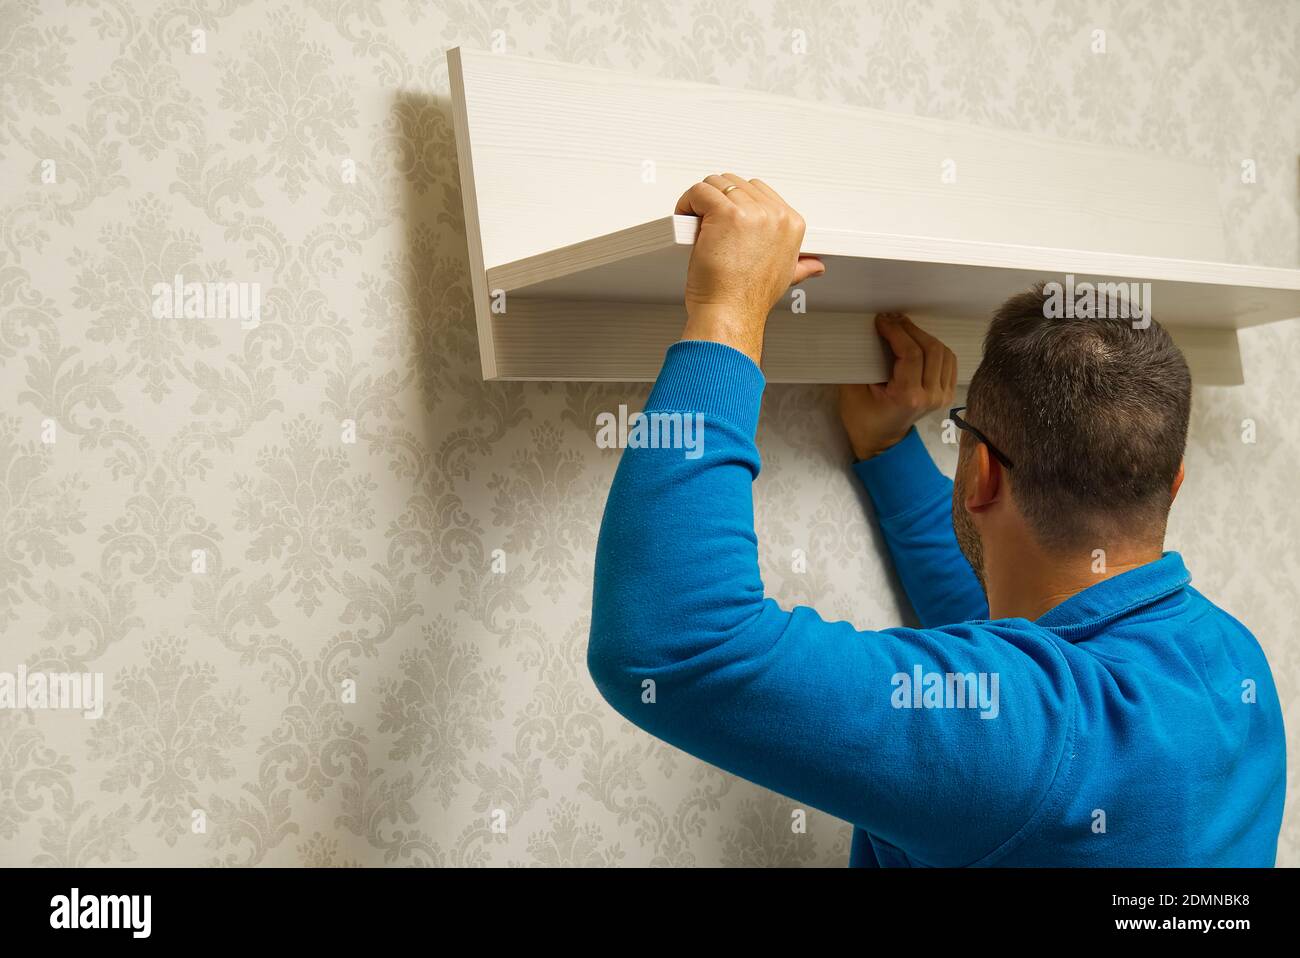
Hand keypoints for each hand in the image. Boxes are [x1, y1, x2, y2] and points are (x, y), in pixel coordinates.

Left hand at [674, 173, 824, 363]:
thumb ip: (802, 266)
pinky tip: (686, 218)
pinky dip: (687, 202)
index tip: (725, 222)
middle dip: (718, 200)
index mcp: (791, 224)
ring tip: (695, 222)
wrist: (731, 313)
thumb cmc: (748, 299)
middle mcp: (775, 215)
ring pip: (716, 183)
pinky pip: (699, 191)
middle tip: (707, 224)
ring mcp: (751, 212)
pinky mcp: (725, 213)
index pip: (759, 190)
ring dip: (700, 200)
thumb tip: (814, 267)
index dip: (737, 203)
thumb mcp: (786, 278)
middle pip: (737, 183)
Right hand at [839, 313, 957, 459]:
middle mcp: (931, 396)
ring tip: (903, 329)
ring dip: (923, 336)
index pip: (910, 354)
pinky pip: (948, 361)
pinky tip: (918, 342)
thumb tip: (869, 332)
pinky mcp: (947, 394)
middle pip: (931, 349)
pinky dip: (935, 347)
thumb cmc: (862, 418)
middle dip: (910, 329)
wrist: (881, 441)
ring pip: (943, 352)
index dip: (896, 331)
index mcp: (907, 397)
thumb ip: (861, 361)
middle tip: (892, 320)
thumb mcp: (852, 390)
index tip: (882, 320)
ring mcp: (942, 396)